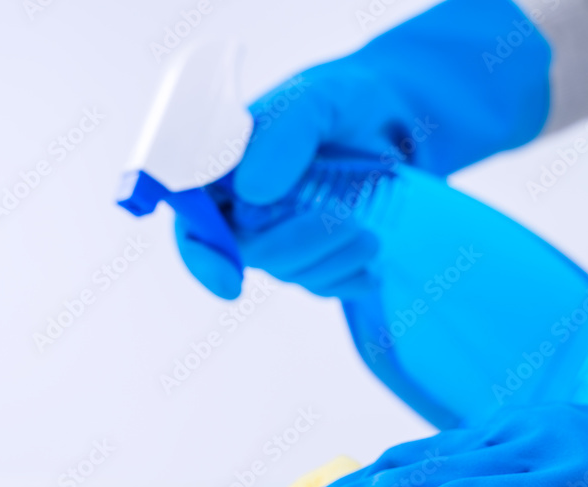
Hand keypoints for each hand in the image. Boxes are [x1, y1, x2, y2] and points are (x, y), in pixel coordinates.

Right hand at [176, 0, 552, 298]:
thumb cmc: (342, 102)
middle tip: (351, 222)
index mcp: (223, 172)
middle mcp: (242, 211)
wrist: (394, 119)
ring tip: (373, 233)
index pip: (194, 224)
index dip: (203, 255)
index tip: (231, 279)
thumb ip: (282, 134)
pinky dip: (348, 277)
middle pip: (248, 254)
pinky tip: (373, 263)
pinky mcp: (316, 258)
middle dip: (298, 245)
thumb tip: (251, 190)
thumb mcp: (314, 100)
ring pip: (289, 271)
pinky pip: (321, 285)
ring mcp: (279, 237)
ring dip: (331, 260)